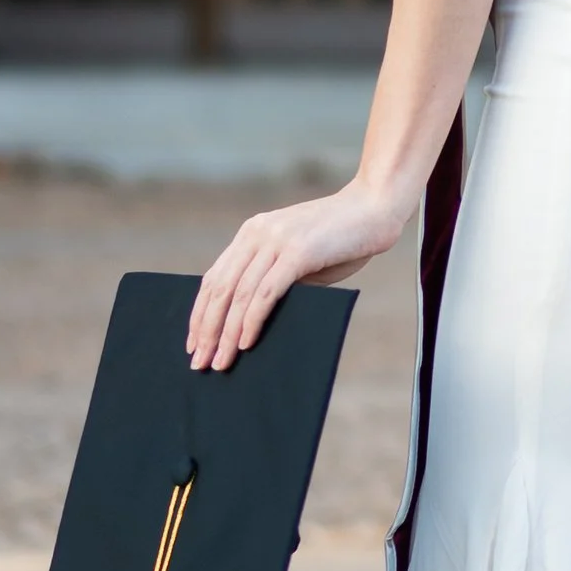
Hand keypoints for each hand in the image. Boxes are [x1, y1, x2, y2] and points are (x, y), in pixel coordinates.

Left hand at [186, 184, 407, 367]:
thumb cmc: (342, 239)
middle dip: (207, 330)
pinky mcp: (298, 252)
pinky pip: (266, 292)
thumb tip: (251, 323)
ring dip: (227, 333)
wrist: (376, 208)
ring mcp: (277, 241)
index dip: (200, 313)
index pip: (215, 279)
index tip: (195, 343)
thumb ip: (276, 279)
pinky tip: (246, 342)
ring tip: (221, 362)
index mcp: (252, 233)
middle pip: (220, 290)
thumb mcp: (299, 258)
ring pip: (239, 294)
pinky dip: (252, 320)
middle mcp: (258, 233)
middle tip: (200, 362)